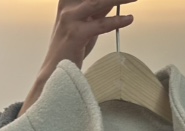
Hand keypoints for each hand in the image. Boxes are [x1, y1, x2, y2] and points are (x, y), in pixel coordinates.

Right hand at [21, 0, 136, 113]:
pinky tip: (129, 18)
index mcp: (67, 2)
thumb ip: (97, 12)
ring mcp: (70, 20)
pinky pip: (100, 25)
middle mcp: (67, 7)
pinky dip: (117, 21)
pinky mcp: (76, 34)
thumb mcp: (85, 25)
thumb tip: (114, 2)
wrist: (55, 71)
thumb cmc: (71, 49)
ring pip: (98, 2)